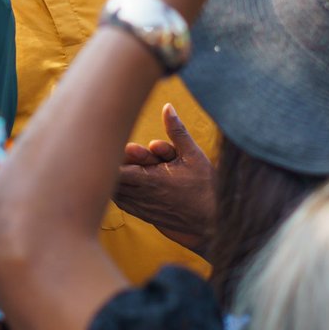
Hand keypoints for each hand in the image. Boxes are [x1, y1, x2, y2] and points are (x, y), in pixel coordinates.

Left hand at [113, 104, 214, 256]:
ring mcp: (143, 208)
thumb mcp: (193, 155)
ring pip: (115, 194)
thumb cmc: (207, 186)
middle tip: (115, 155)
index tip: (114, 148)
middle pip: (112, 181)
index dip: (111, 158)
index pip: (116, 170)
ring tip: (116, 168)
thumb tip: (167, 107)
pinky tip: (123, 184)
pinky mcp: (147, 217)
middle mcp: (143, 196)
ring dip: (114, 181)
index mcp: (151, 179)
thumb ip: (177, 131)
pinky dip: (121, 194)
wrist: (217, 222)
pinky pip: (124, 205)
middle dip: (112, 167)